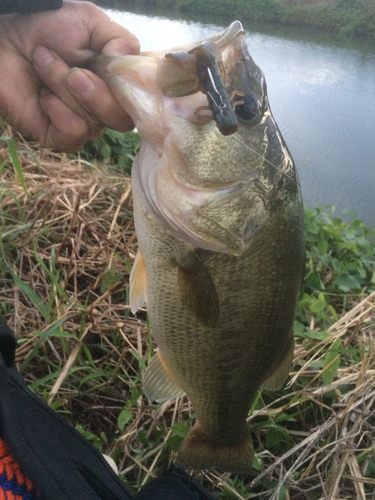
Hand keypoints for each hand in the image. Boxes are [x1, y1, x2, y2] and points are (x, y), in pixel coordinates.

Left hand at [0, 1, 139, 151]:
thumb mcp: (91, 22)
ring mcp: (86, 124)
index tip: (115, 74)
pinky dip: (57, 110)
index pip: (144, 102)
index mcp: (119, 82)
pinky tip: (42, 96)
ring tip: (45, 66)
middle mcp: (106, 106)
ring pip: (94, 123)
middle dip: (96, 93)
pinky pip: (74, 134)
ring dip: (65, 90)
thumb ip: (122, 43)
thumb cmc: (46, 27)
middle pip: (123, 120)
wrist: (3, 39)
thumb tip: (132, 71)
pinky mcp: (62, 137)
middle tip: (72, 71)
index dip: (134, 94)